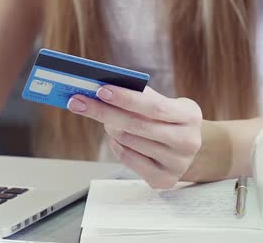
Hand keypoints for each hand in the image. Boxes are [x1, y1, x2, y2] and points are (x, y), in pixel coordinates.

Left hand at [67, 86, 202, 188]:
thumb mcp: (163, 103)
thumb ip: (139, 95)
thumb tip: (101, 88)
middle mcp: (188, 141)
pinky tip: (117, 139)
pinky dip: (116, 146)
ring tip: (109, 121)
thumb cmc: (166, 120)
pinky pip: (128, 158)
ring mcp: (178, 164)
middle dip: (103, 112)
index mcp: (189, 115)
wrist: (185, 150)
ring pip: (129, 141)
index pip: (153, 106)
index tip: (99, 90)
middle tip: (78, 102)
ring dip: (111, 128)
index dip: (125, 98)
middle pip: (136, 125)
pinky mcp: (164, 179)